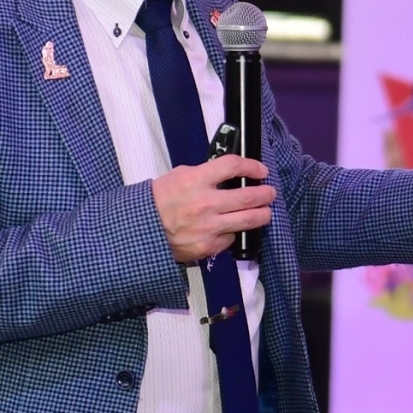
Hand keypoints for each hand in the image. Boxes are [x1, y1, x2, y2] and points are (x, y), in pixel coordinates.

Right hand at [153, 156, 274, 263]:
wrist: (143, 229)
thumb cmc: (159, 200)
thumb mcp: (179, 176)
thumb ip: (204, 174)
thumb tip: (227, 175)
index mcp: (196, 180)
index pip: (233, 167)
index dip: (252, 166)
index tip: (261, 170)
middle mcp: (206, 203)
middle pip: (249, 196)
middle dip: (265, 194)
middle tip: (269, 193)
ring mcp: (209, 227)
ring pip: (248, 220)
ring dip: (262, 215)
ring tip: (265, 212)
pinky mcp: (208, 246)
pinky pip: (230, 238)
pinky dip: (234, 232)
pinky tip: (233, 228)